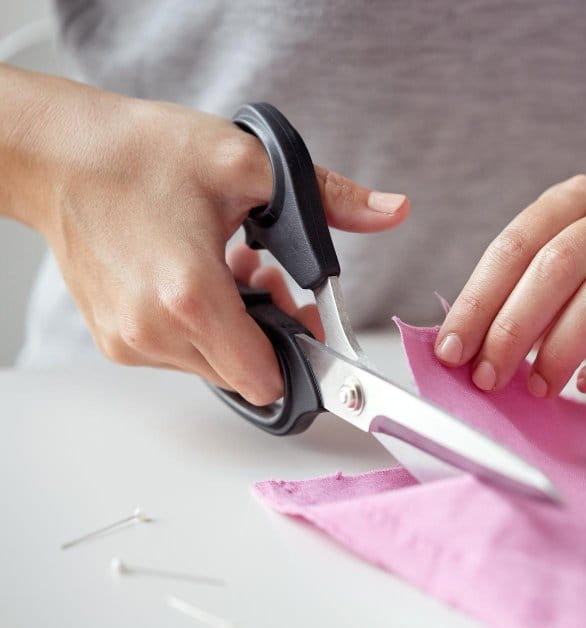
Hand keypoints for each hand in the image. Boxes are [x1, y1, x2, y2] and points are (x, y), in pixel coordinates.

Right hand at [36, 94, 407, 404]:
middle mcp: (153, 332)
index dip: (300, 354)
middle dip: (272, 332)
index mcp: (189, 297)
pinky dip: (202, 325)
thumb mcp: (247, 163)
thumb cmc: (138, 153)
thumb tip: (391, 210)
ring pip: (214, 364)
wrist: (57, 155)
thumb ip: (329, 197)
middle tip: (269, 275)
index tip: (308, 320)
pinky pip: (180, 353)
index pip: (266, 379)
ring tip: (232, 265)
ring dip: (238, 326)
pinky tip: (201, 274)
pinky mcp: (115, 339)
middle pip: (245, 373)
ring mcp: (129, 341)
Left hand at [435, 174, 585, 396]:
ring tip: (538, 388)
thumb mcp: (555, 285)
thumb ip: (510, 301)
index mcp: (577, 198)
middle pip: (557, 266)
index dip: (478, 301)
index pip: (516, 244)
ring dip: (558, 351)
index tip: (451, 352)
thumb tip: (456, 348)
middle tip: (489, 377)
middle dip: (512, 329)